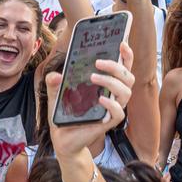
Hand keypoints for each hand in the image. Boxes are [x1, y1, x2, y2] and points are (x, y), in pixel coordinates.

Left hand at [45, 42, 135, 158]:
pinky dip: (111, 104)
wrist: (62, 139)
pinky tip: (101, 99)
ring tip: (93, 77)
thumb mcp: (55, 94)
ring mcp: (112, 109)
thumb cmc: (64, 114)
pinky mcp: (108, 122)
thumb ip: (54, 83)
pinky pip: (119, 112)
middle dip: (116, 66)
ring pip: (126, 92)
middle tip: (98, 62)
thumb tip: (55, 75)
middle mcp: (113, 95)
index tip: (121, 43)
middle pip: (127, 76)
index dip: (126, 55)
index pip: (123, 67)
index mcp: (106, 85)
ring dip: (112, 82)